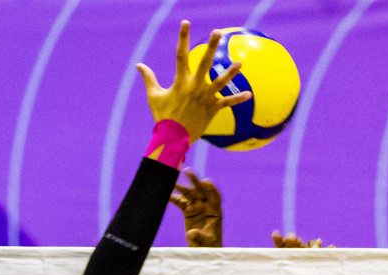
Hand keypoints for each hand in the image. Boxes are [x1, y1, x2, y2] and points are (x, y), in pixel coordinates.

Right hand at [136, 22, 250, 143]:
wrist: (172, 138)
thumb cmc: (163, 116)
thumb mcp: (154, 96)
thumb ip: (149, 78)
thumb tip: (138, 65)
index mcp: (180, 81)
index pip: (181, 54)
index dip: (183, 37)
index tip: (186, 23)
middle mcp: (194, 86)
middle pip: (204, 62)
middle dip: (212, 46)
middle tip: (217, 32)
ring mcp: (204, 97)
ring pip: (220, 82)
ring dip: (230, 72)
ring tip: (240, 63)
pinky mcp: (212, 109)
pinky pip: (227, 103)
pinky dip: (237, 99)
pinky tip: (249, 94)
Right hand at [172, 171, 222, 246]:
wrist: (203, 249)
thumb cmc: (209, 245)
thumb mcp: (206, 242)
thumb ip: (199, 236)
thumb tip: (191, 233)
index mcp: (215, 211)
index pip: (215, 197)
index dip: (211, 189)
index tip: (206, 182)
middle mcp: (206, 206)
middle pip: (201, 191)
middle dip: (195, 181)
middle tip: (187, 171)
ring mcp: (197, 207)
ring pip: (189, 194)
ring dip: (181, 188)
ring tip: (172, 182)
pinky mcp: (188, 211)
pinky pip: (180, 202)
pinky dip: (174, 198)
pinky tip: (166, 195)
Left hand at [272, 231, 339, 274]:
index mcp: (292, 261)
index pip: (283, 249)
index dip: (279, 241)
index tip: (275, 234)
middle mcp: (302, 254)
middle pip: (296, 243)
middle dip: (292, 239)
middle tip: (291, 237)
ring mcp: (315, 254)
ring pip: (312, 243)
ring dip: (313, 244)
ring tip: (315, 249)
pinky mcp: (328, 255)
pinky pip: (329, 248)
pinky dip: (329, 249)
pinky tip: (328, 250)